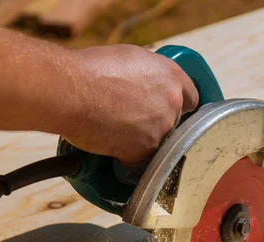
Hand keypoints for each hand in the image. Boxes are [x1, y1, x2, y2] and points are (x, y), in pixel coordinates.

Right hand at [63, 44, 198, 165]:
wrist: (71, 91)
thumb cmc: (92, 70)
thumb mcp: (131, 59)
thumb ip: (150, 74)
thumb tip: (149, 83)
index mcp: (173, 77)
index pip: (192, 98)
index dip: (180, 106)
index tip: (172, 111)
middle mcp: (173, 104)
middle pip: (176, 123)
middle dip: (158, 124)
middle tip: (135, 121)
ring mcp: (161, 130)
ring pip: (160, 143)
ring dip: (144, 142)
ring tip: (118, 132)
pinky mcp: (144, 151)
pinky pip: (142, 161)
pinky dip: (128, 157)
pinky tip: (113, 147)